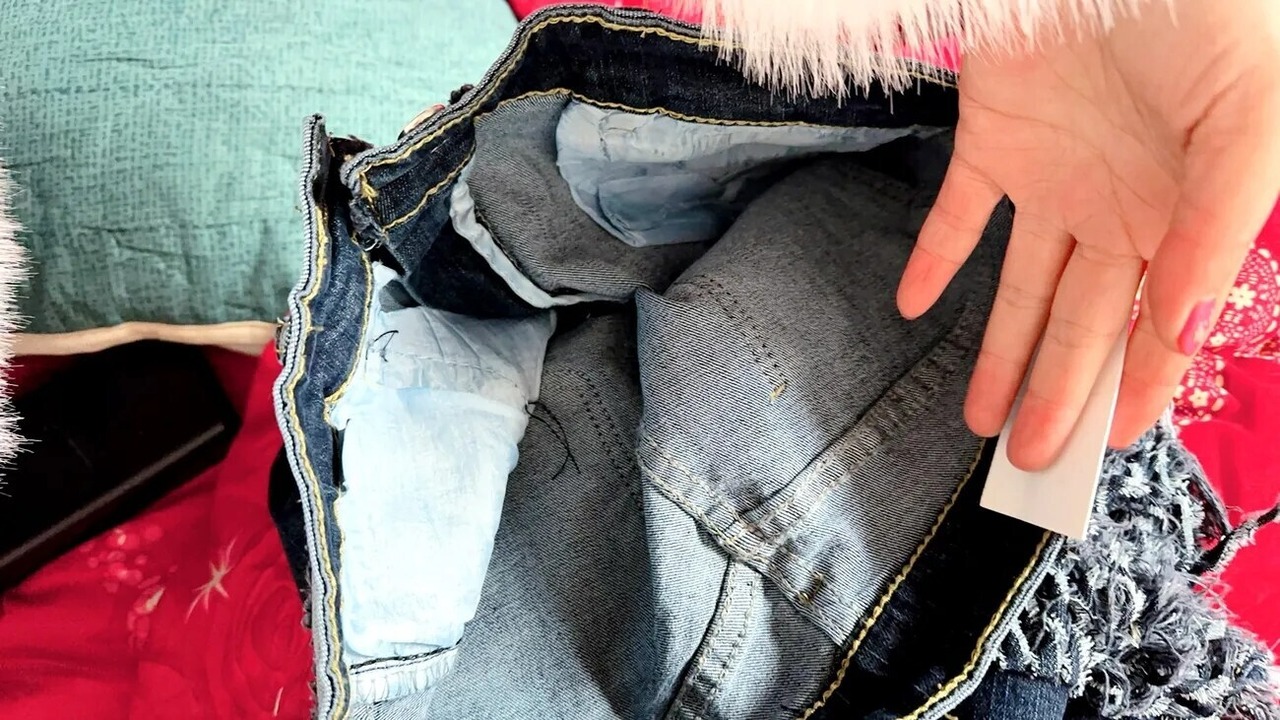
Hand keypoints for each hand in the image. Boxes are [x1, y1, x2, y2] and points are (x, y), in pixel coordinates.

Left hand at [896, 0, 1279, 469]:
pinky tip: (910, 305)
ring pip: (1018, 287)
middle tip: (1029, 464)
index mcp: (1183, 214)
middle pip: (1081, 323)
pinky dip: (933, 257)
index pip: (1158, 326)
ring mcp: (1052, 177)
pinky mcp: (993, 139)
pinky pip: (957, 213)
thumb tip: (1182, 326)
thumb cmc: (1214, 21)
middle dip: (1058, 394)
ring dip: (996, 352)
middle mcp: (1117, 208)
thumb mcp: (1245, 126)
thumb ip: (1216, 227)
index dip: (1136, 388)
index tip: (1106, 450)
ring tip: (979, 420)